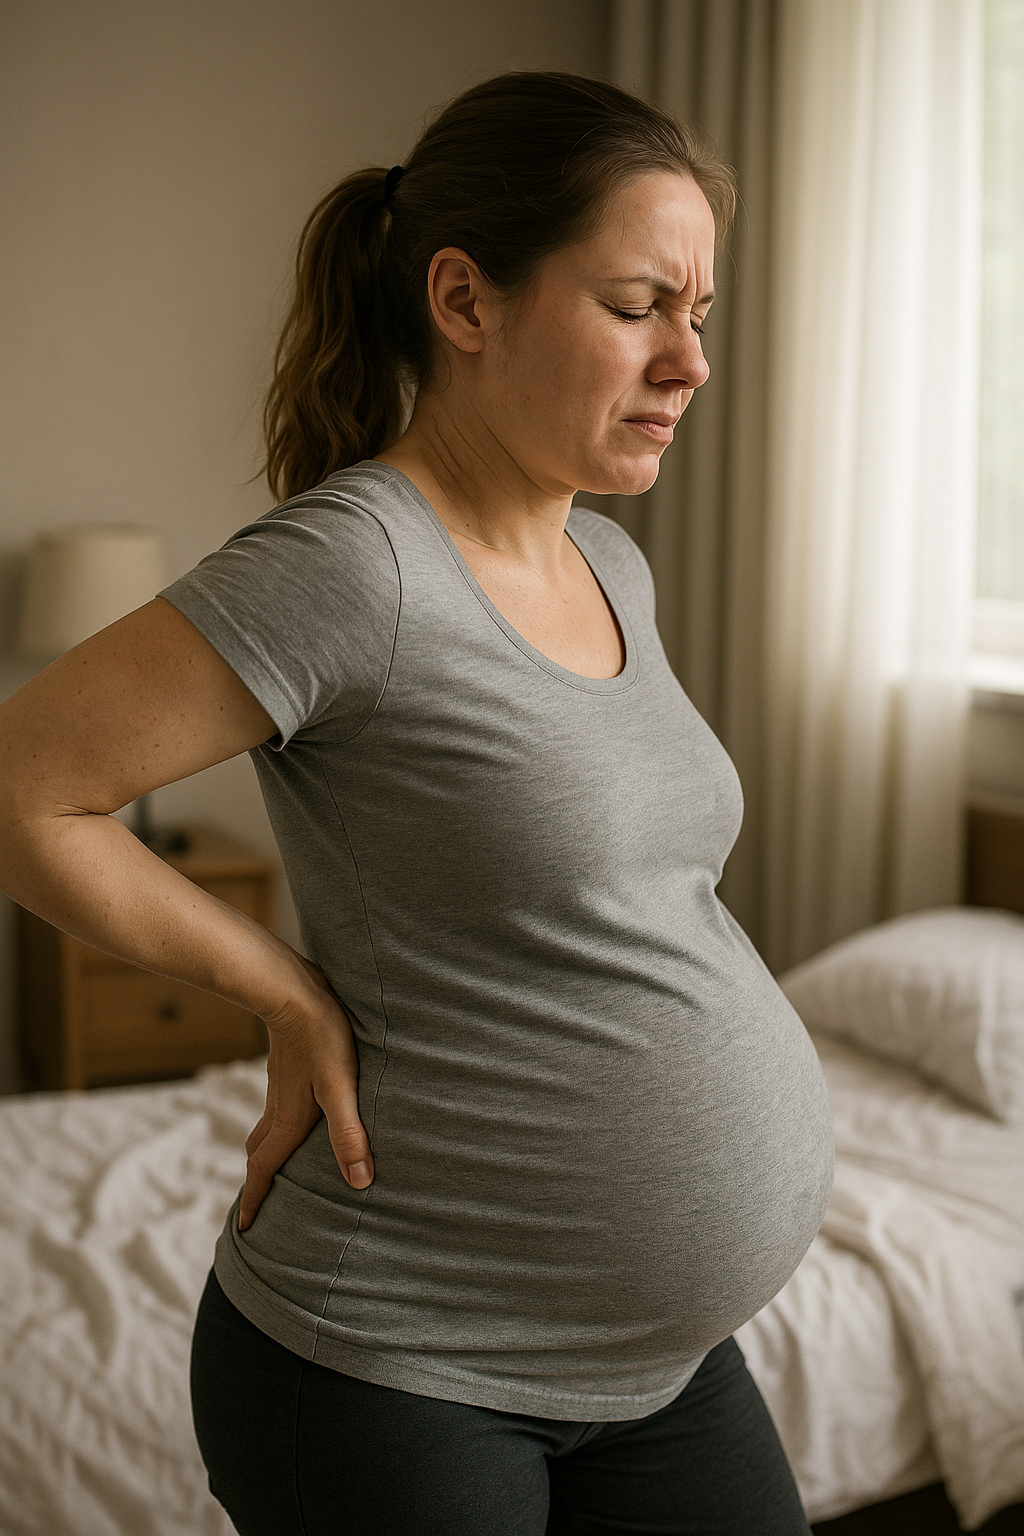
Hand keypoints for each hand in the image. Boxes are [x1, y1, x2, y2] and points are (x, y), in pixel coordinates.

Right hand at [239, 955, 373, 1230]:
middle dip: (257, 1183)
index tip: (245, 1229)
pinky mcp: (287, 1070)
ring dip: (266, 1155)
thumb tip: (359, 1182)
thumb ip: (349, 1134)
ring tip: (277, 1168)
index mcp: (289, 1121)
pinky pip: (276, 1110)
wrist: (293, 991)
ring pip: (266, 1131)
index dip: (257, 1200)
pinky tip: (296, 1117)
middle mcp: (279, 1109)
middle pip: (260, 1154)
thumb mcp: (341, 1088)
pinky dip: (278, 1128)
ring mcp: (281, 1087)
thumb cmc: (323, 1038)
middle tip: (257, 1205)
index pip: (265, 1170)